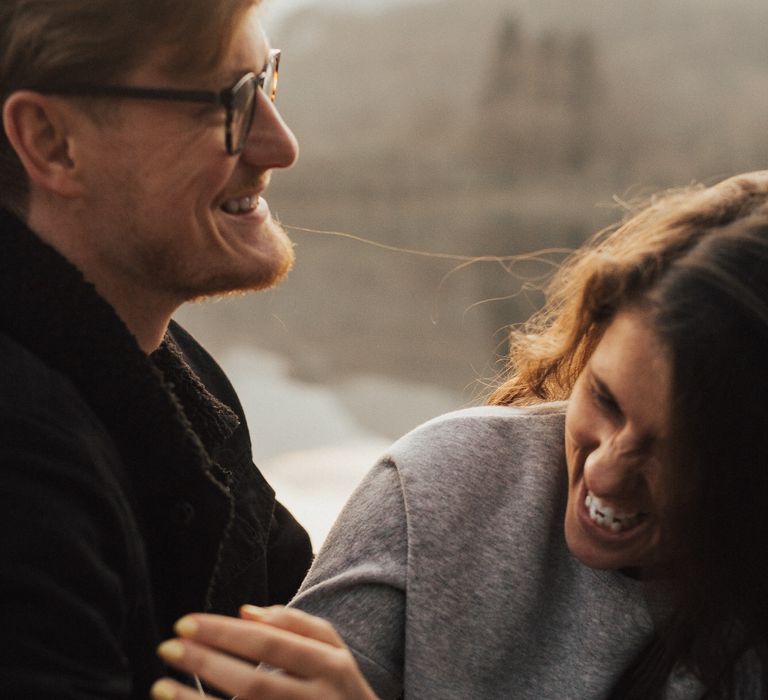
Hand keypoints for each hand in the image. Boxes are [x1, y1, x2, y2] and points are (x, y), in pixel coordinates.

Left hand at [150, 605, 379, 699]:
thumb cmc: (341, 692)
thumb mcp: (335, 653)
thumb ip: (296, 625)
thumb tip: (245, 611)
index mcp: (331, 667)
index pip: (270, 643)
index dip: (225, 633)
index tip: (184, 623)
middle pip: (254, 682)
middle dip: (206, 663)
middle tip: (166, 646)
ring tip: (159, 684)